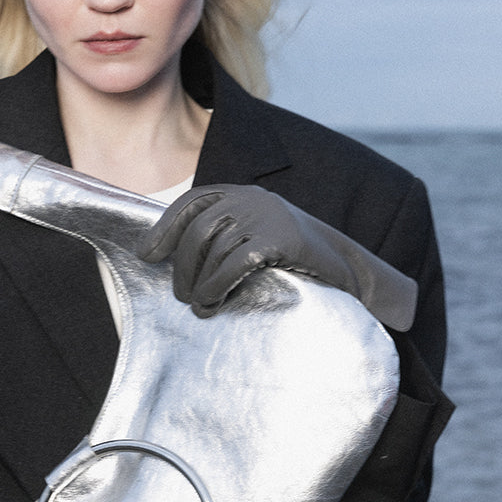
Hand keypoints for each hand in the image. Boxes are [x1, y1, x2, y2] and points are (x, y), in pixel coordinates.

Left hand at [139, 184, 416, 329]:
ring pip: (213, 249)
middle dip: (183, 266)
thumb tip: (167, 260)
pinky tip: (213, 303)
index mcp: (245, 195)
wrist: (353, 274)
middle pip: (199, 230)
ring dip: (199, 283)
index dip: (166, 228)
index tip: (147, 254)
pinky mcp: (282, 237)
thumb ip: (224, 241)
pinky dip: (217, 285)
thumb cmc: (297, 265)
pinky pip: (234, 263)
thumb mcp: (257, 242)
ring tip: (200, 306)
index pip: (194, 202)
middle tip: (183, 296)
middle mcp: (254, 199)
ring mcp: (269, 215)